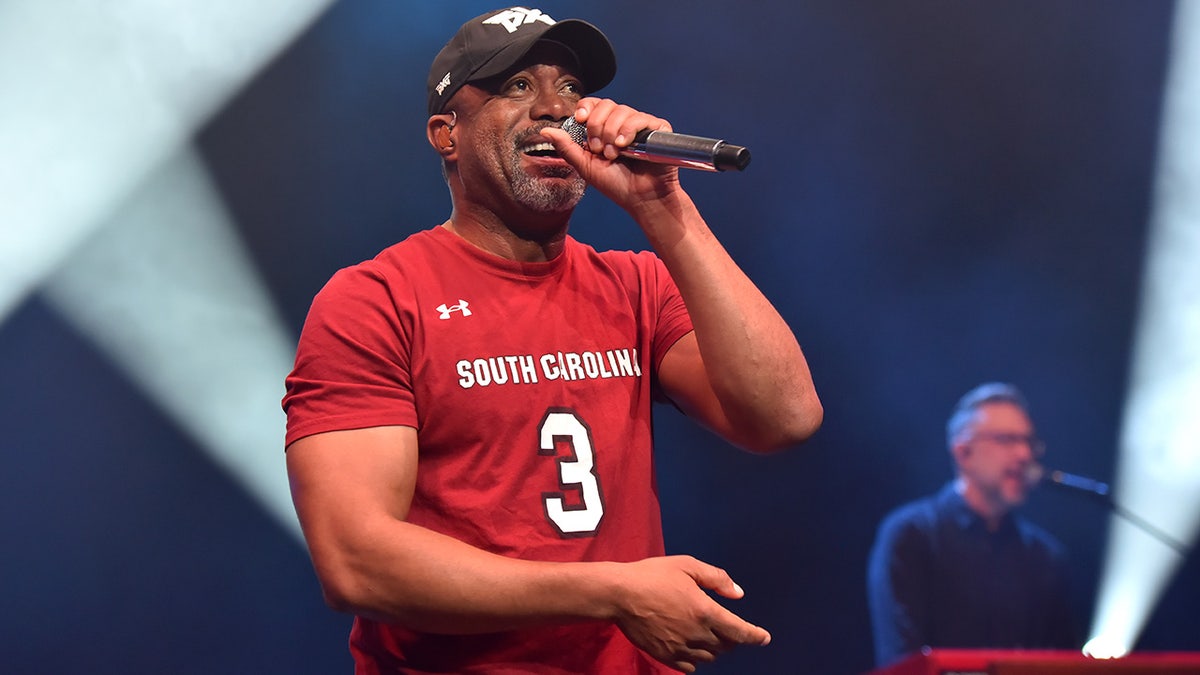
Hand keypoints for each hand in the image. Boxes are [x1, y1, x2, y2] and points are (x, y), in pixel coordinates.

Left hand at [542, 97, 682, 209]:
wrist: (640, 199)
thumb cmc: (616, 185)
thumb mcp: (585, 166)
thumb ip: (567, 147)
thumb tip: (546, 131)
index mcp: (604, 128)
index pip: (593, 104)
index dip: (586, 108)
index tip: (581, 119)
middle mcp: (622, 123)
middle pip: (605, 104)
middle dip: (597, 126)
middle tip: (598, 149)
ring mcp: (640, 125)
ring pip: (622, 110)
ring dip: (611, 133)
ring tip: (613, 154)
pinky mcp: (657, 129)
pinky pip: (640, 118)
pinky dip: (628, 131)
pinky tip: (624, 146)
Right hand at [609, 555, 770, 672]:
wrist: (620, 594)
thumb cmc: (653, 575)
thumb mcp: (687, 565)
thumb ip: (716, 578)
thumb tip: (738, 594)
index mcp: (704, 610)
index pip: (739, 631)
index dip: (755, 636)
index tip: (764, 638)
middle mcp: (696, 633)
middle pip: (726, 646)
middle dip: (731, 638)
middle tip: (725, 626)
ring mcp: (680, 647)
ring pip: (710, 657)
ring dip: (715, 648)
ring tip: (708, 635)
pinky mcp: (665, 656)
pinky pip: (690, 666)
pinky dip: (697, 659)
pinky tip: (692, 647)